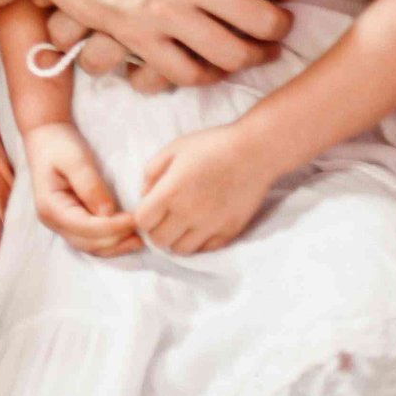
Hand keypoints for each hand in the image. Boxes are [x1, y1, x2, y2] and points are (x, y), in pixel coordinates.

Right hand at [21, 123, 139, 256]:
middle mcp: (53, 221)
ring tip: (140, 239)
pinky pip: (91, 240)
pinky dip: (110, 242)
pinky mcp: (71, 222)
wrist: (46, 138)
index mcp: (50, 206)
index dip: (111, 227)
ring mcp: (61, 224)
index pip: (84, 227)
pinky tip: (128, 237)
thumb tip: (108, 213)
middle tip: (142, 228)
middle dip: (116, 239)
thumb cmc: (59, 145)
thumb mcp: (75, 159)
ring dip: (116, 246)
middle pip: (88, 242)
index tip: (134, 219)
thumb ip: (90, 185)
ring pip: (90, 247)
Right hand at [38, 0, 301, 87]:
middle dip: (278, 26)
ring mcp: (165, 12)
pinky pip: (187, 73)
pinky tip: (207, 60)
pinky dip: (204, 74)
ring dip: (249, 56)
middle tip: (274, 22)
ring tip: (250, 47)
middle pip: (266, 22)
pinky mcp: (137, 38)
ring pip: (232, 55)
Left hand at [136, 123, 279, 253]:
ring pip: (180, 250)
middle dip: (156, 230)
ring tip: (181, 223)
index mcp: (171, 191)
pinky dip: (197, 242)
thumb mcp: (173, 148)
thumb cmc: (211, 145)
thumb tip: (145, 196)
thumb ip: (151, 173)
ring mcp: (210, 226)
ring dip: (175, 239)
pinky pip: (204, 250)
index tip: (149, 208)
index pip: (143, 222)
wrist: (253, 153)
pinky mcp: (228, 233)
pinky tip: (199, 226)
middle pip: (159, 240)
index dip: (142, 216)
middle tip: (163, 217)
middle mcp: (189, 214)